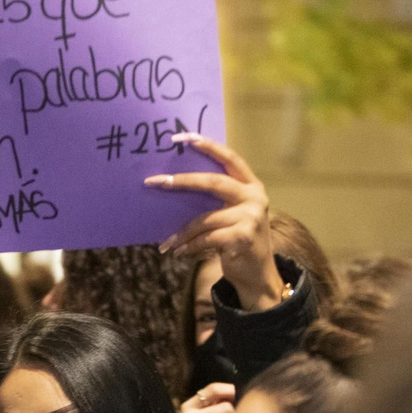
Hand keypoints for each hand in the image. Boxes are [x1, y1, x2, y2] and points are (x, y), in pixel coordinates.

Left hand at [146, 137, 283, 310]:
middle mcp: (255, 197)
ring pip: (205, 218)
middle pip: (214, 182)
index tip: (182, 137)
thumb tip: (175, 185)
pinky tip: (179, 252)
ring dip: (182, 232)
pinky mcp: (243, 237)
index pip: (230, 158)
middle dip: (182, 181)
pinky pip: (206, 238)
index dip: (208, 145)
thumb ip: (216, 199)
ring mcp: (251, 217)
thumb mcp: (233, 214)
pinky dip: (189, 246)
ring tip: (167, 243)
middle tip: (154, 182)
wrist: (257, 275)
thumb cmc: (238, 241)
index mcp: (251, 185)